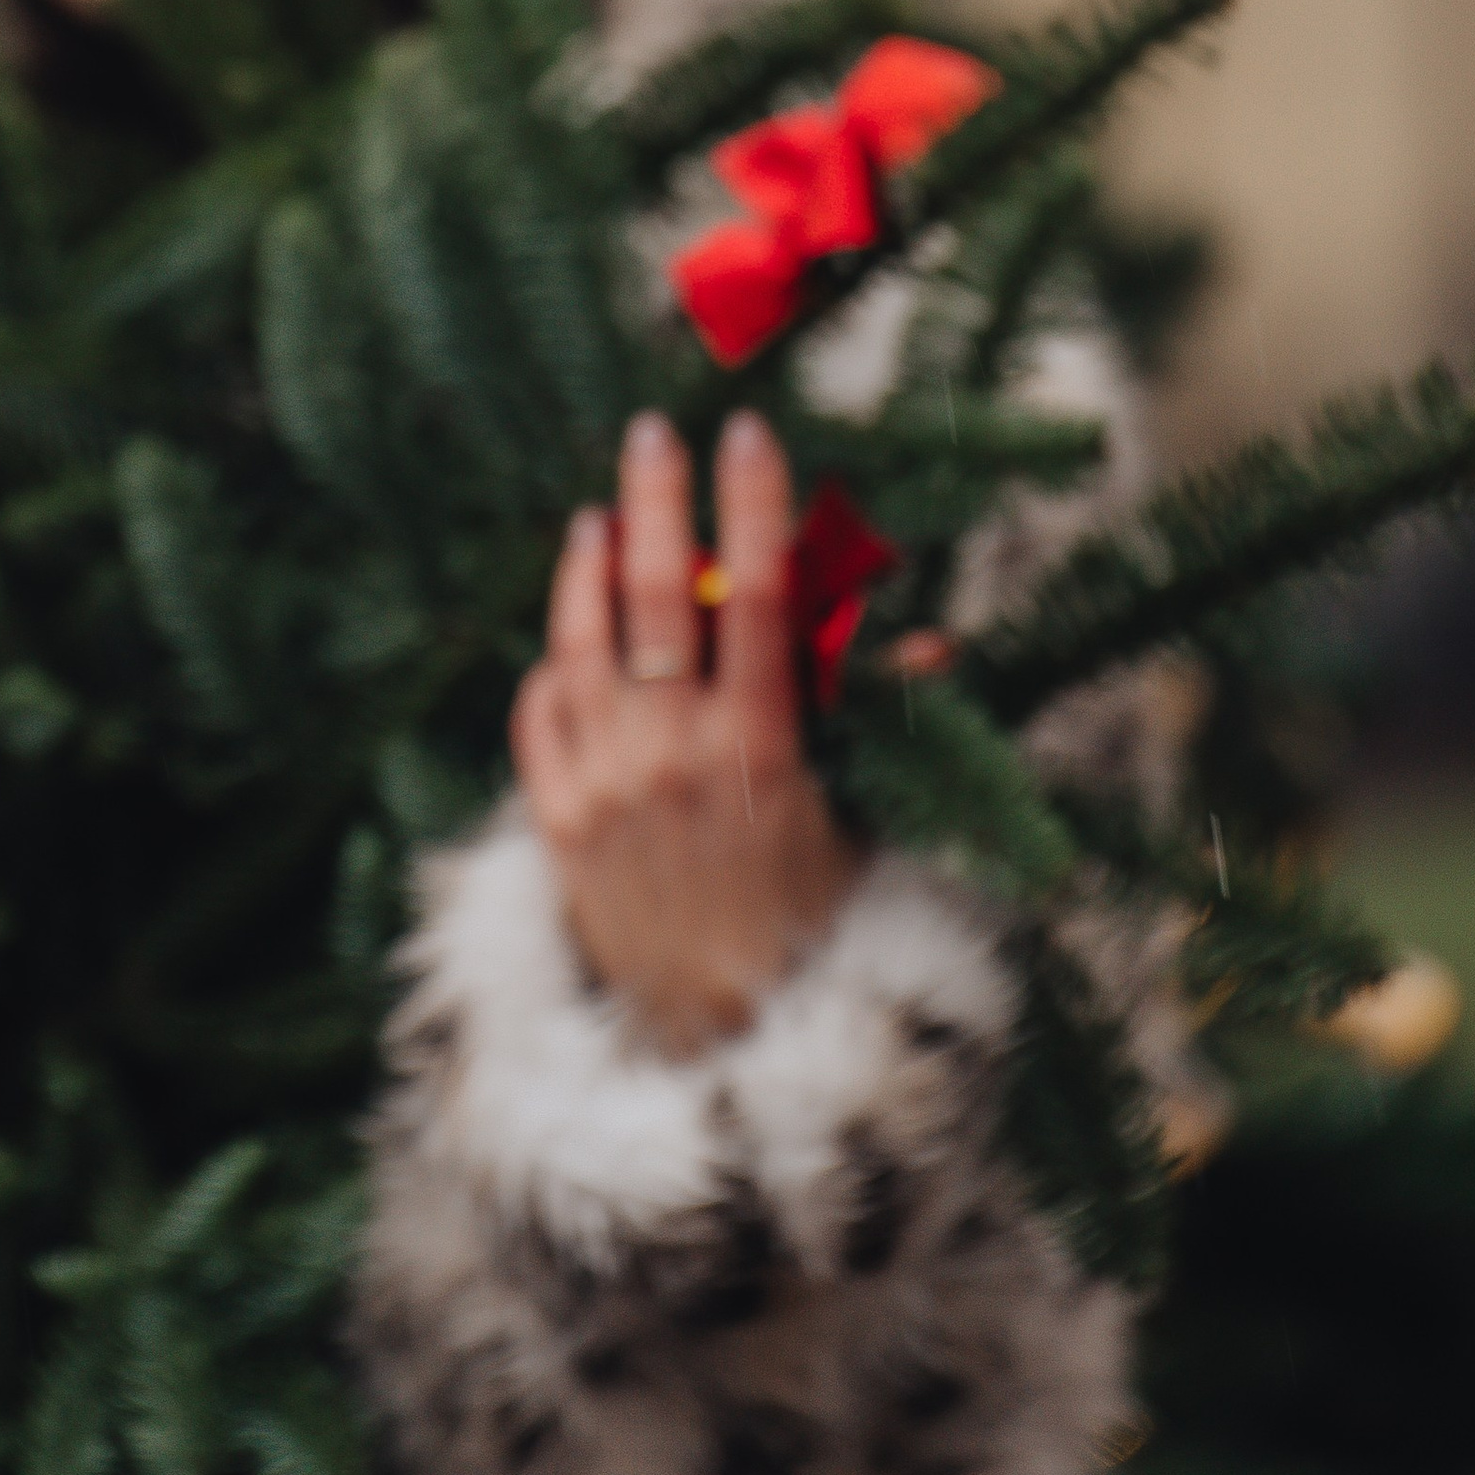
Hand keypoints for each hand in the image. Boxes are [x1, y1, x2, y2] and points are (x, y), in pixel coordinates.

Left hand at [511, 408, 864, 1059]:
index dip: (753, 505)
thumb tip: (936, 641)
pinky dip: (551, 661)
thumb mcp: (861, 823)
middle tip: (652, 431)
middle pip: (656, 593)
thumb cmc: (813, 927)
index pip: (758, 594)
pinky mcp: (556, 820)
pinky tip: (566, 632)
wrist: (723, 1043)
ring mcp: (604, 785)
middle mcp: (672, 756)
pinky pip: (537, 714)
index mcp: (761, 751)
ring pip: (581, 642)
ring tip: (597, 516)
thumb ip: (877, 722)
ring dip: (586, 568)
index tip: (748, 434)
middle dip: (657, 500)